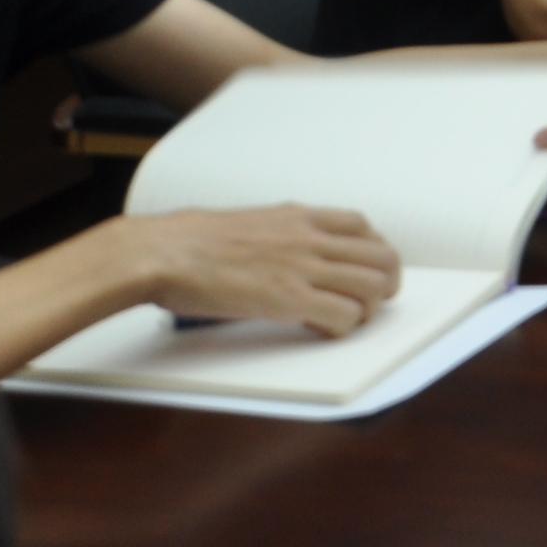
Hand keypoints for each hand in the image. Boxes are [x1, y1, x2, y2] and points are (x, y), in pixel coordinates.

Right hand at [142, 204, 402, 336]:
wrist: (161, 252)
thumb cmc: (188, 242)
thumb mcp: (246, 223)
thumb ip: (275, 233)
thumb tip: (279, 252)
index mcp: (298, 216)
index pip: (362, 226)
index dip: (372, 252)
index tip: (364, 270)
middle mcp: (309, 237)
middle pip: (382, 256)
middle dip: (385, 283)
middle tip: (370, 303)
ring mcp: (302, 267)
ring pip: (373, 286)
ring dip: (368, 309)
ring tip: (345, 320)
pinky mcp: (288, 298)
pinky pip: (344, 315)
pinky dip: (343, 327)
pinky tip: (321, 330)